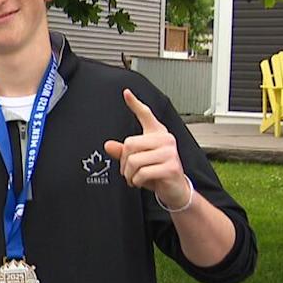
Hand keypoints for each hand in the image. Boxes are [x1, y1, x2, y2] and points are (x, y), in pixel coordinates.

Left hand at [103, 89, 190, 207]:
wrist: (175, 190)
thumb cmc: (156, 173)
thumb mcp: (138, 161)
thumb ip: (123, 152)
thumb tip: (107, 145)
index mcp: (158, 134)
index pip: (146, 115)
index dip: (135, 104)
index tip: (126, 92)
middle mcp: (165, 139)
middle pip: (130, 144)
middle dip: (124, 162)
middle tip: (128, 172)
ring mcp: (170, 153)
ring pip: (134, 161)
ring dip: (129, 174)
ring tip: (134, 178)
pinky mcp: (171, 167)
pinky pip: (142, 173)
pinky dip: (136, 181)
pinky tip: (141, 182)